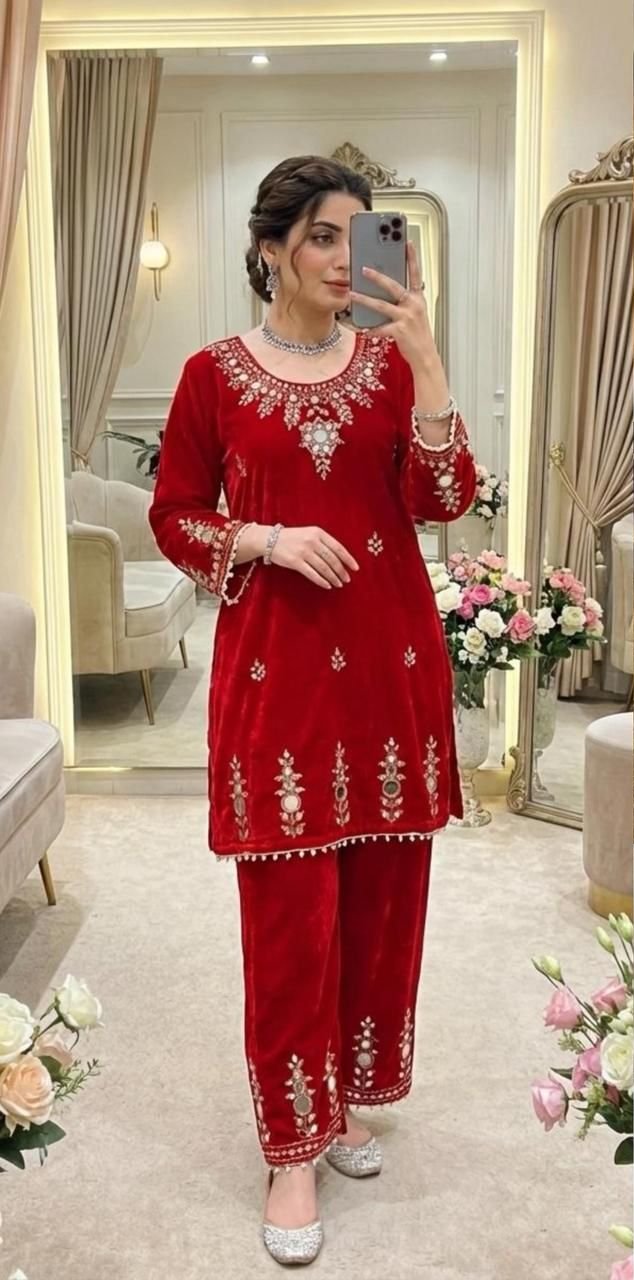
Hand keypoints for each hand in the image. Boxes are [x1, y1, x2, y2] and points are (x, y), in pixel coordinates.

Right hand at [272, 526, 359, 589]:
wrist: (269, 539)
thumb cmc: (292, 538)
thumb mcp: (309, 533)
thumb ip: (323, 542)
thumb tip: (340, 558)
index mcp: (318, 533)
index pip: (338, 547)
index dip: (348, 559)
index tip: (355, 568)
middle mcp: (312, 541)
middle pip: (332, 559)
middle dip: (341, 571)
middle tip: (347, 579)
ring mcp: (303, 552)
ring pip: (324, 568)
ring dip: (333, 577)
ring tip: (338, 584)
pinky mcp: (295, 562)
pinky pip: (312, 574)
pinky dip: (321, 581)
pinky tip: (327, 585)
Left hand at [349, 241, 435, 370]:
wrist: (425, 356)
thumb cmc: (418, 335)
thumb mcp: (415, 314)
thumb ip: (404, 301)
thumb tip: (386, 292)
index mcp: (418, 298)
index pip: (416, 273)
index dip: (412, 257)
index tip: (408, 242)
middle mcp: (414, 305)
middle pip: (394, 286)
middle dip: (377, 277)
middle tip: (363, 269)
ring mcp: (407, 317)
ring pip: (382, 305)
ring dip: (365, 299)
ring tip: (352, 293)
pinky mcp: (400, 331)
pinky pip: (380, 328)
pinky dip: (370, 328)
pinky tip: (361, 328)